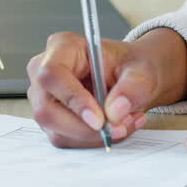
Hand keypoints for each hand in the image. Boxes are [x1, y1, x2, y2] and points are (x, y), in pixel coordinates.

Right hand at [27, 28, 186, 147]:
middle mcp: (44, 72)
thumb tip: (115, 111)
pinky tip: (114, 127)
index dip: (73, 99)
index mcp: (63, 47)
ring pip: (57, 130)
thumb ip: (132, 88)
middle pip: (47, 109)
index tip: (99, 119)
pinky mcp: (51, 119)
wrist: (132, 76)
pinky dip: (92, 140)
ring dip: (93, 136)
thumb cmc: (130, 65)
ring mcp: (44, 98)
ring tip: (124, 123)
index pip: (53, 74)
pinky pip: (65, 139)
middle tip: (118, 129)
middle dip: (84, 128)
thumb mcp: (141, 70)